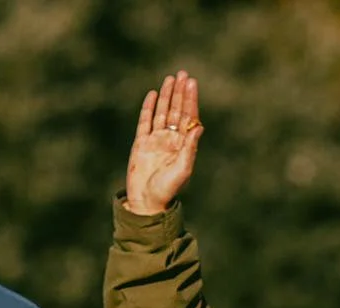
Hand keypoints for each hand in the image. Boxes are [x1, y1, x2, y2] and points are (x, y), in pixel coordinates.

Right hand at [125, 69, 203, 214]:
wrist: (147, 201)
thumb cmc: (168, 189)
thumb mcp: (183, 169)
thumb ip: (190, 147)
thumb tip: (199, 126)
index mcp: (183, 145)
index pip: (188, 117)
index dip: (190, 100)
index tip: (192, 83)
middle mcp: (170, 139)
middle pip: (176, 110)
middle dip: (180, 92)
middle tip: (183, 74)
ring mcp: (155, 140)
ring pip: (162, 112)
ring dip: (167, 96)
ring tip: (170, 79)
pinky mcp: (141, 143)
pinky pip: (145, 121)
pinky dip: (149, 107)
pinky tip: (153, 94)